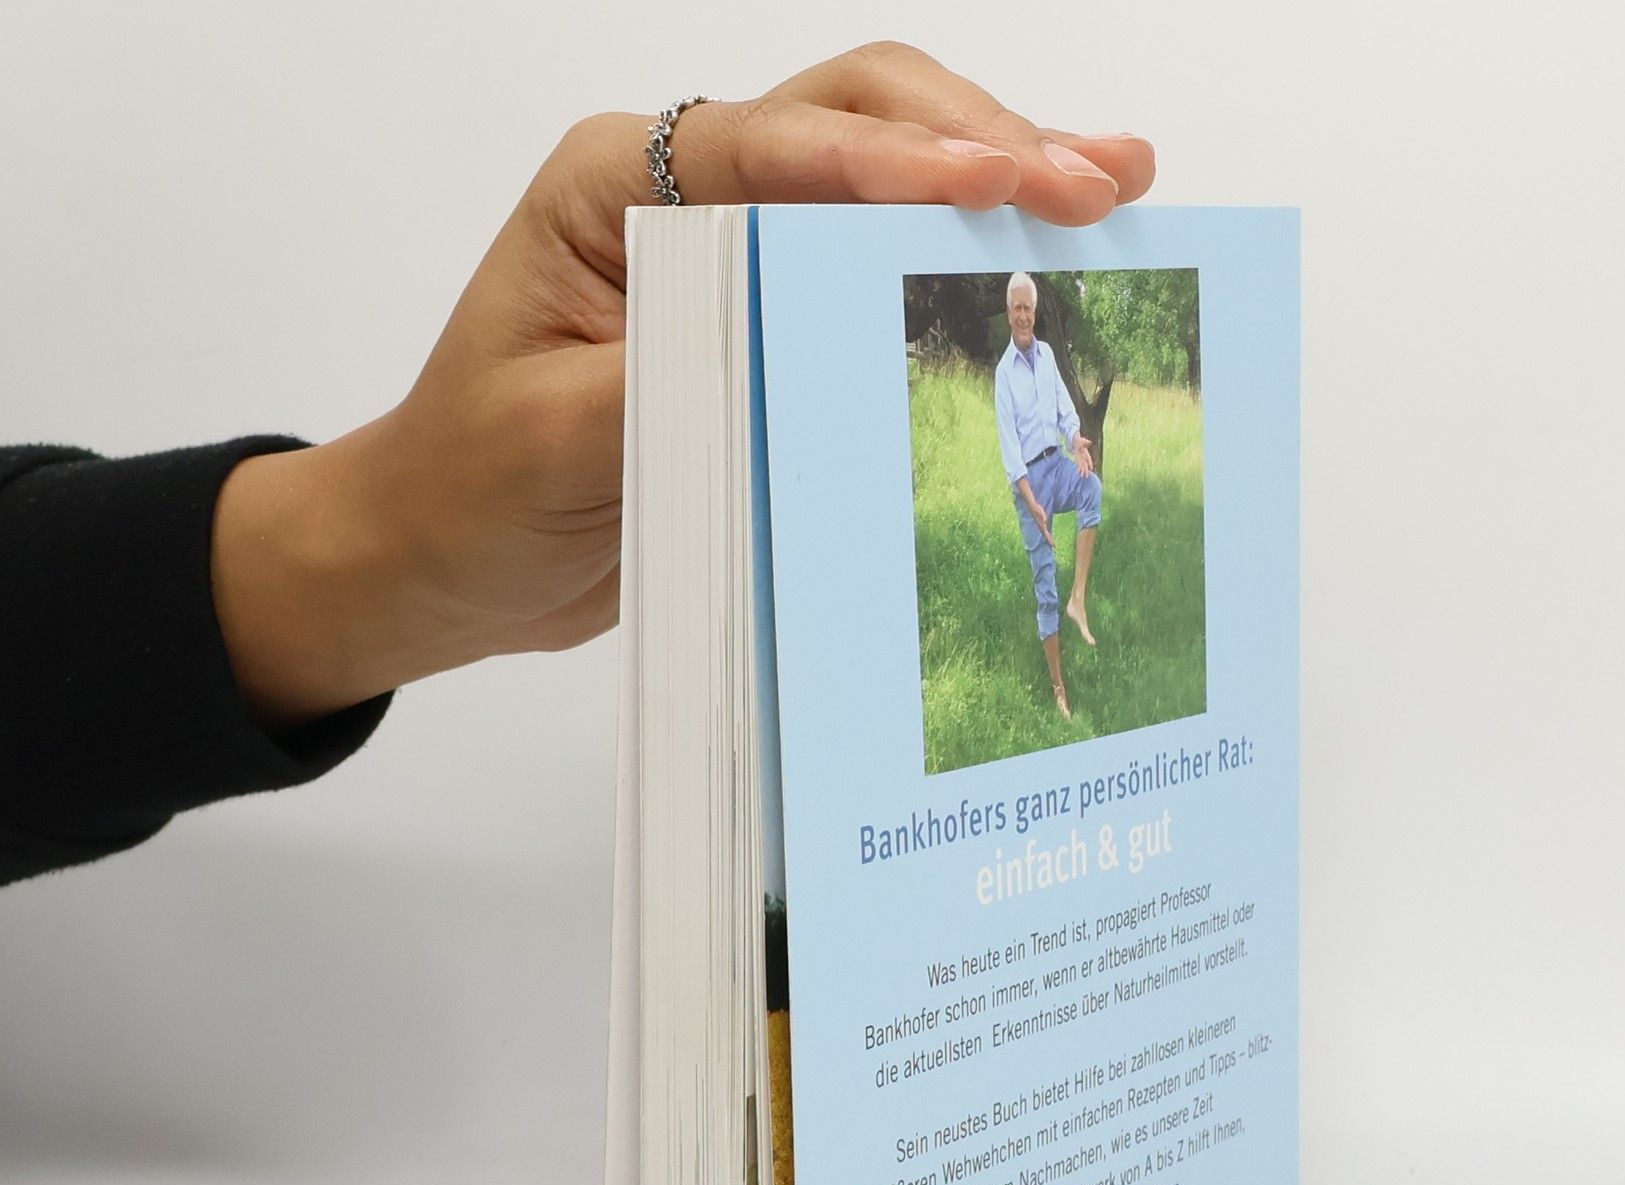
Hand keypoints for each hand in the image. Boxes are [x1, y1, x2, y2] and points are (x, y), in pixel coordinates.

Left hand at [212, 43, 1154, 728]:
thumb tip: (796, 333)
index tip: (1002, 188)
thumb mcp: (554, 443)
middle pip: (855, 117)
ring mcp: (729, 246)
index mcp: (615, 188)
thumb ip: (671, 374)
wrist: (441, 558)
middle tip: (1099, 184)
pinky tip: (1042, 254)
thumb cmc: (471, 491)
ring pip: (882, 170)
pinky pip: (874, 262)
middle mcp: (679, 191)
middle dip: (982, 142)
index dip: (901, 164)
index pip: (781, 148)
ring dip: (995, 176)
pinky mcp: (763, 313)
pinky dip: (960, 255)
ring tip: (1113, 189)